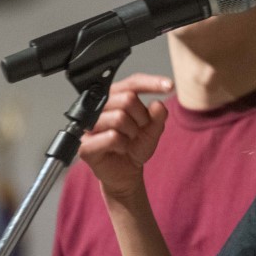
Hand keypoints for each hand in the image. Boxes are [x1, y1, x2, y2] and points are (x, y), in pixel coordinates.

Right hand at [76, 72, 173, 198]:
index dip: (151, 83)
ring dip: (132, 133)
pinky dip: (123, 145)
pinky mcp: (86, 145)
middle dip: (141, 117)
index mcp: (114, 98)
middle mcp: (98, 108)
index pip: (132, 83)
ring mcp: (89, 126)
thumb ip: (157, 116)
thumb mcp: (153, 130)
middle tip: (139, 130)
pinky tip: (120, 149)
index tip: (170, 85)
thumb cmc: (135, 147)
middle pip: (127, 99)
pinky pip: (111, 137)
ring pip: (119, 118)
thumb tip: (157, 104)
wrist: (127, 172)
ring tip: (128, 140)